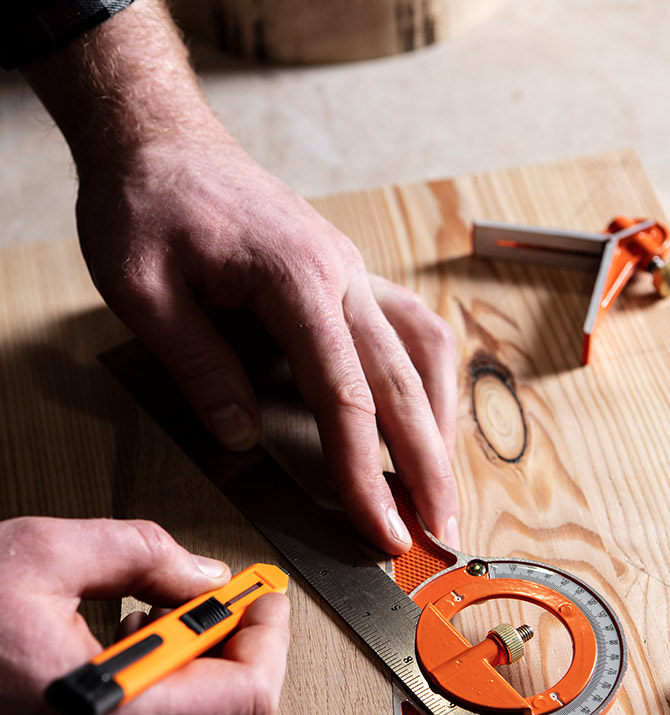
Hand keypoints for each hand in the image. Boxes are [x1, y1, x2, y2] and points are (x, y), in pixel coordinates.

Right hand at [0, 516, 289, 714]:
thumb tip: (206, 579)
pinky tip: (135, 678)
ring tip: (164, 636)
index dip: (267, 641)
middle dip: (240, 663)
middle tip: (220, 612)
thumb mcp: (37, 553)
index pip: (247, 700)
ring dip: (206, 697)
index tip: (263, 601)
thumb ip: (141, 553)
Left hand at [76, 139, 459, 553]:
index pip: (345, 395)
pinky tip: (426, 417)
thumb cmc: (146, 203)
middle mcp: (342, 274)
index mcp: (295, 279)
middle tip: (440, 534)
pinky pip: (411, 327)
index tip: (379, 530)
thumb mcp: (141, 287)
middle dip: (427, 467)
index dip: (365, 473)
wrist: (160, 139)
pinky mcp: (349, 274)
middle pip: (404, 383)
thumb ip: (197, 364)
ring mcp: (352, 271)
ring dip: (441, 424)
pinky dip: (429, 380)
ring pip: (424, 352)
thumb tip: (243, 437)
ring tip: (440, 487)